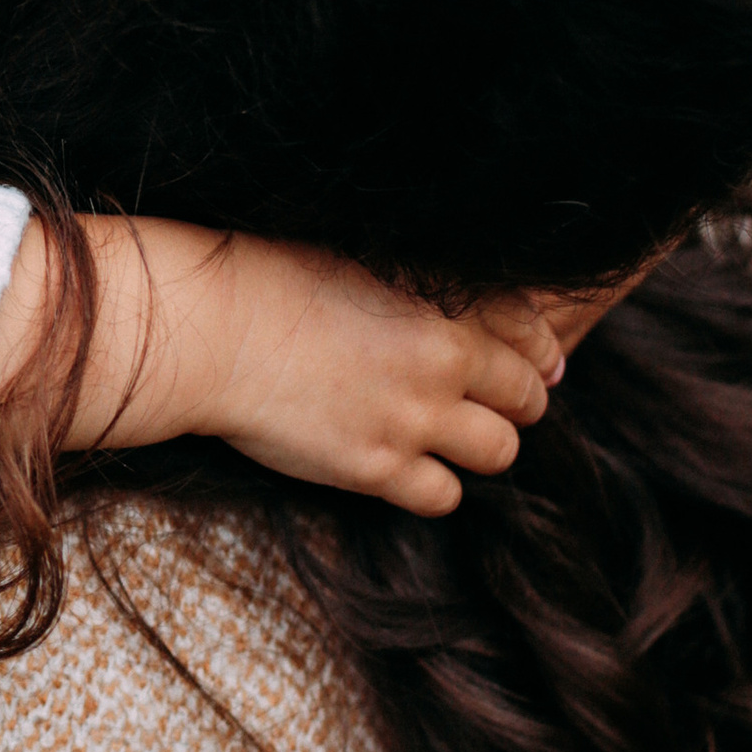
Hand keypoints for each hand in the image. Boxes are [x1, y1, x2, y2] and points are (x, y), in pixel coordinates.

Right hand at [0, 217, 563, 516]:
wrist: (211, 329)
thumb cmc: (265, 276)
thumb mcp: (357, 254)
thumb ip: (419, 283)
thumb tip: (457, 314)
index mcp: (441, 297)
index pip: (529, 330)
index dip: (539, 353)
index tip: (540, 366)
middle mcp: (441, 357)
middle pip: (527, 396)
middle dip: (517, 402)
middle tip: (490, 406)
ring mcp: (413, 416)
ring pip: (499, 451)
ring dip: (481, 446)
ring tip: (448, 438)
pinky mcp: (376, 467)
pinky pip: (443, 496)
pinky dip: (434, 486)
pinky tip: (406, 467)